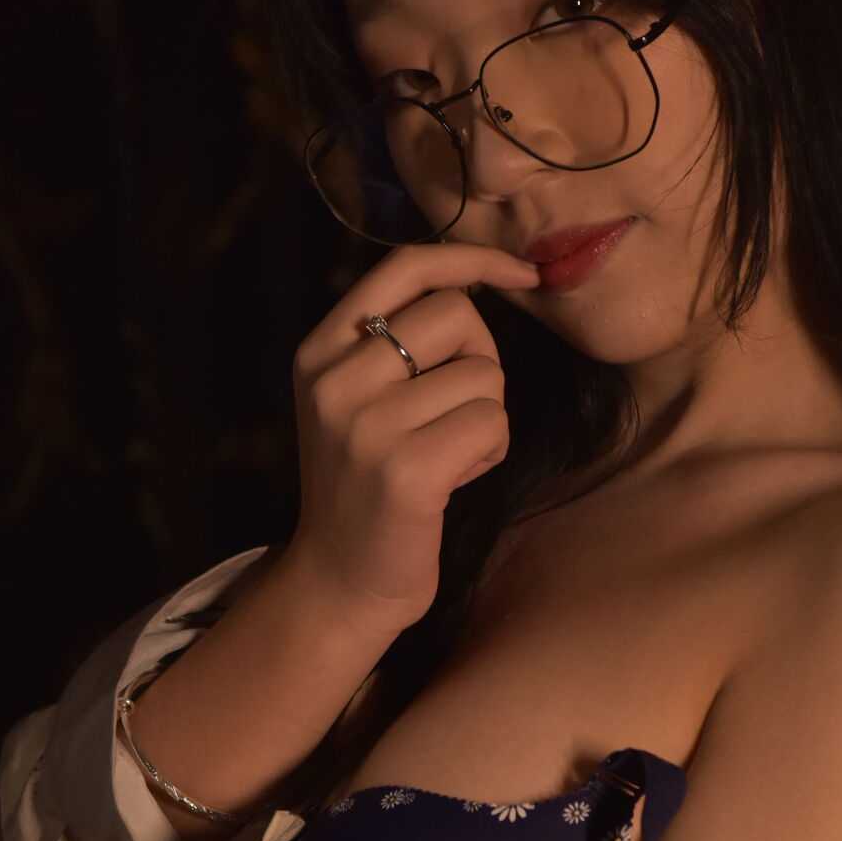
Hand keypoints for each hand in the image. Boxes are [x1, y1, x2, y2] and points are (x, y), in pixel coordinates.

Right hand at [286, 240, 541, 628]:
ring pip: (483, 375)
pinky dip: (490, 451)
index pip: (404, 267)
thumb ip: (395, 342)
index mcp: (319, 352)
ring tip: (446, 454)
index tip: (522, 274)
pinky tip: (455, 479)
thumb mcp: (357, 399)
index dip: (472, 259)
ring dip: (486, 416)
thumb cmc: (369, 486)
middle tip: (456, 410)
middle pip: (456, 315)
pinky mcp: (406, 471)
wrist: (340, 582)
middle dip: (481, 358)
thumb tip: (475, 283)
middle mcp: (334, 381)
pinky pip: (491, 423)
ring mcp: (366, 426)